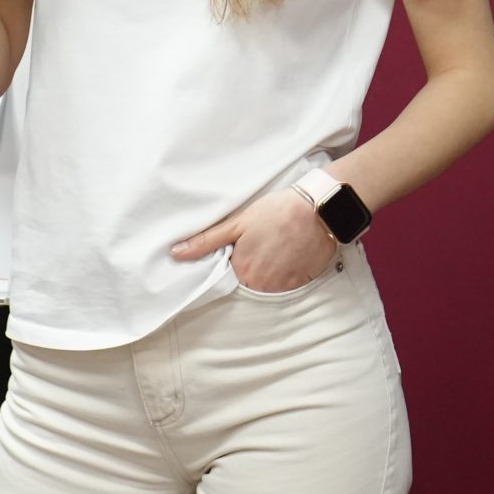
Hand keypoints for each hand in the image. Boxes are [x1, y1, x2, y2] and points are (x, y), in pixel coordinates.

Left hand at [170, 188, 334, 294]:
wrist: (318, 208)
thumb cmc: (276, 212)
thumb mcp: (238, 223)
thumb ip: (206, 241)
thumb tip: (175, 253)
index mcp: (241, 270)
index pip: (228, 277)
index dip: (234, 263)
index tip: (243, 250)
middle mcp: (261, 283)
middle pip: (249, 282)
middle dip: (253, 268)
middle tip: (262, 247)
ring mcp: (283, 285)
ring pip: (269, 285)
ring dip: (270, 272)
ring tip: (277, 249)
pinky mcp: (302, 282)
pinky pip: (289, 285)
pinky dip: (288, 273)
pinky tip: (291, 254)